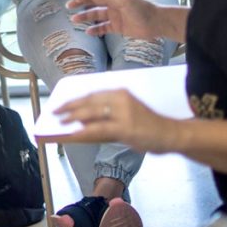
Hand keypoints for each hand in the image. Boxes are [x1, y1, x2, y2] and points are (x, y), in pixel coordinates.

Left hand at [54, 89, 176, 153]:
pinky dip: (84, 130)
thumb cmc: (148, 125)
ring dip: (73, 117)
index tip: (63, 103)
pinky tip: (74, 133)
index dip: (76, 99)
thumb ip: (106, 115)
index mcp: (120, 92)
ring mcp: (123, 112)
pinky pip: (99, 128)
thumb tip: (82, 119)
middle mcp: (120, 98)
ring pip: (91, 113)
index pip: (93, 94)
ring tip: (61, 122)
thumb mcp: (127, 113)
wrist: (171, 133)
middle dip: (70, 107)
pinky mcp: (125, 127)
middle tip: (55, 112)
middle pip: (89, 101)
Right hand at [66, 0, 161, 38]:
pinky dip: (95, 29)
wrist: (156, 23)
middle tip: (69, 6)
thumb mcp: (123, 0)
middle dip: (81, 3)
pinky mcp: (117, 27)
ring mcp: (114, 15)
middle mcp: (112, 3)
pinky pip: (103, 27)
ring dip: (85, 16)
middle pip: (93, 1)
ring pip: (96, 15)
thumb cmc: (141, 9)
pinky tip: (88, 32)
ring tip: (74, 20)